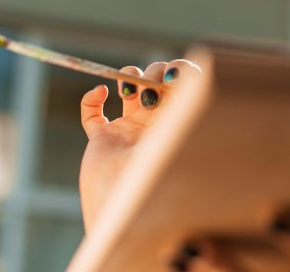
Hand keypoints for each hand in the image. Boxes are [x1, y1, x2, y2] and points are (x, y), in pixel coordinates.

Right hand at [79, 58, 200, 229]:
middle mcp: (156, 124)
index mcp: (179, 124)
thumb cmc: (156, 184)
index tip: (176, 74)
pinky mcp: (103, 140)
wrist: (124, 218)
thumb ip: (185, 116)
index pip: (183, 87)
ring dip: (128, 78)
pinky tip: (99, 93)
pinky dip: (91, 99)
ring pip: (128, 88)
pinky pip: (93, 114)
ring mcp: (128, 130)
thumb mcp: (176, 146)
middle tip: (154, 86)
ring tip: (130, 91)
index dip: (180, 72)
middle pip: (156, 81)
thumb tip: (197, 79)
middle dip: (155, 73)